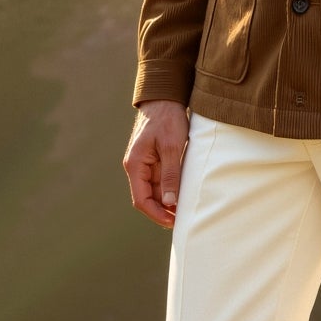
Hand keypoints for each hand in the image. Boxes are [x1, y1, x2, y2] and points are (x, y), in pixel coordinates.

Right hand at [123, 100, 190, 228]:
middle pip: (148, 198)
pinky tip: (182, 194)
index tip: (173, 222)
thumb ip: (170, 175)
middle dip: (163, 211)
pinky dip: (170, 190)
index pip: (141, 199)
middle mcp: (136, 167)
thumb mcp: (171, 147)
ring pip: (154, 191)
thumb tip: (169, 202)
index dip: (156, 214)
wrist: (165, 98)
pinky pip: (160, 181)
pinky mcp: (153, 160)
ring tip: (185, 210)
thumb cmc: (167, 119)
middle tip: (183, 219)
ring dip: (167, 202)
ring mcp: (144, 164)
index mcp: (135, 165)